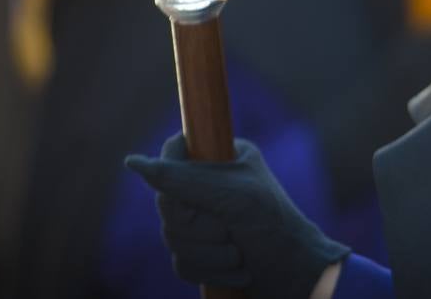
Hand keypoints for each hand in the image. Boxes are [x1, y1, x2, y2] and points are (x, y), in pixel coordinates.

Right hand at [126, 134, 348, 298]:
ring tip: (239, 254)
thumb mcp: (231, 196)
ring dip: (208, 252)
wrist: (298, 277)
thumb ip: (182, 179)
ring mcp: (207, 219)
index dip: (176, 180)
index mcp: (224, 158)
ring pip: (171, 236)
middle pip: (166, 202)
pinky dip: (208, 270)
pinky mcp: (204, 252)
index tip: (197, 198)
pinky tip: (237, 271)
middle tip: (228, 231)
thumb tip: (132, 162)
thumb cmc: (274, 228)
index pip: (173, 153)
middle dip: (198, 226)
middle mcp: (212, 185)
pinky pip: (181, 262)